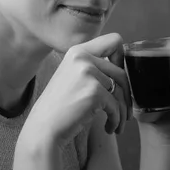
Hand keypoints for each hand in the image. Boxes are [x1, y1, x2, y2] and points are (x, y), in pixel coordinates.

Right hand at [21, 33, 132, 149]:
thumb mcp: (72, 76)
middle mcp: (83, 57)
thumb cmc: (59, 107)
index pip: (114, 40)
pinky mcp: (94, 92)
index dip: (122, 59)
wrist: (43, 128)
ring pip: (121, 91)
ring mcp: (88, 73)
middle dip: (126, 95)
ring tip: (117, 124)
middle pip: (121, 72)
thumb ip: (93, 68)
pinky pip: (116, 107)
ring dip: (122, 112)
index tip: (119, 79)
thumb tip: (123, 70)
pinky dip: (116, 121)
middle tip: (124, 113)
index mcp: (78, 51)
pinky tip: (109, 128)